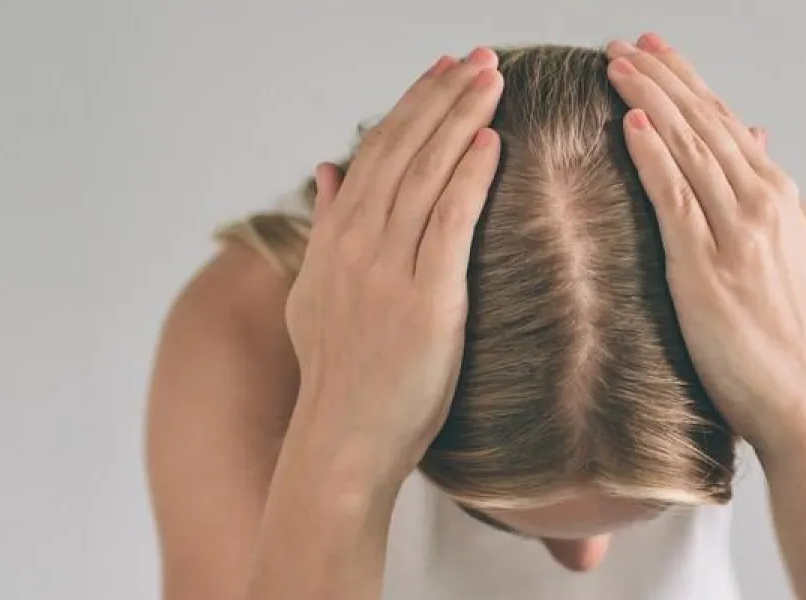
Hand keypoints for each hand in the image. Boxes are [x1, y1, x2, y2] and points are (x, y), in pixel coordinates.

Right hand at [284, 48, 502, 482]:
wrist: (342, 439)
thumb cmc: (338, 373)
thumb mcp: (312, 293)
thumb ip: (323, 227)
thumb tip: (328, 169)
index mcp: (334, 239)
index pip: (377, 152)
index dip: (412, 104)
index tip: (442, 70)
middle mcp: (356, 244)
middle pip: (404, 149)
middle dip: (443, 96)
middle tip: (479, 58)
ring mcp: (388, 269)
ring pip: (426, 174)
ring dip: (462, 119)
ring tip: (492, 79)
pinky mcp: (426, 300)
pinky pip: (450, 223)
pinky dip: (470, 177)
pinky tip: (491, 143)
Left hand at [606, 34, 805, 450]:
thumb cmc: (792, 338)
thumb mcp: (794, 259)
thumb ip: (775, 206)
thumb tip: (768, 160)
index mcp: (777, 200)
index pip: (725, 124)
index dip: (687, 84)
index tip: (654, 52)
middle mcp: (761, 206)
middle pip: (704, 124)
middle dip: (662, 78)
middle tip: (623, 44)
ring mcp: (736, 235)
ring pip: (689, 149)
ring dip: (650, 101)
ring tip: (615, 66)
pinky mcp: (707, 269)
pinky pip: (675, 199)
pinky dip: (653, 157)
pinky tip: (629, 124)